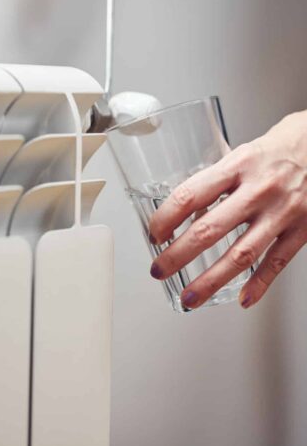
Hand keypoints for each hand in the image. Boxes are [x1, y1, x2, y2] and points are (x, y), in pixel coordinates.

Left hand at [148, 111, 306, 309]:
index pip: (191, 194)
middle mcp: (258, 189)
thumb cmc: (282, 147)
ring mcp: (281, 212)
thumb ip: (219, 178)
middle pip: (209, 229)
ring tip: (190, 297)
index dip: (166, 217)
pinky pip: (276, 262)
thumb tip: (189, 203)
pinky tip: (242, 298)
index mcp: (238, 165)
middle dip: (177, 255)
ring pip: (240, 254)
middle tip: (159, 269)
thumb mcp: (245, 152)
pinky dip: (258, 285)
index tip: (154, 233)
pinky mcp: (302, 229)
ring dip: (210, 280)